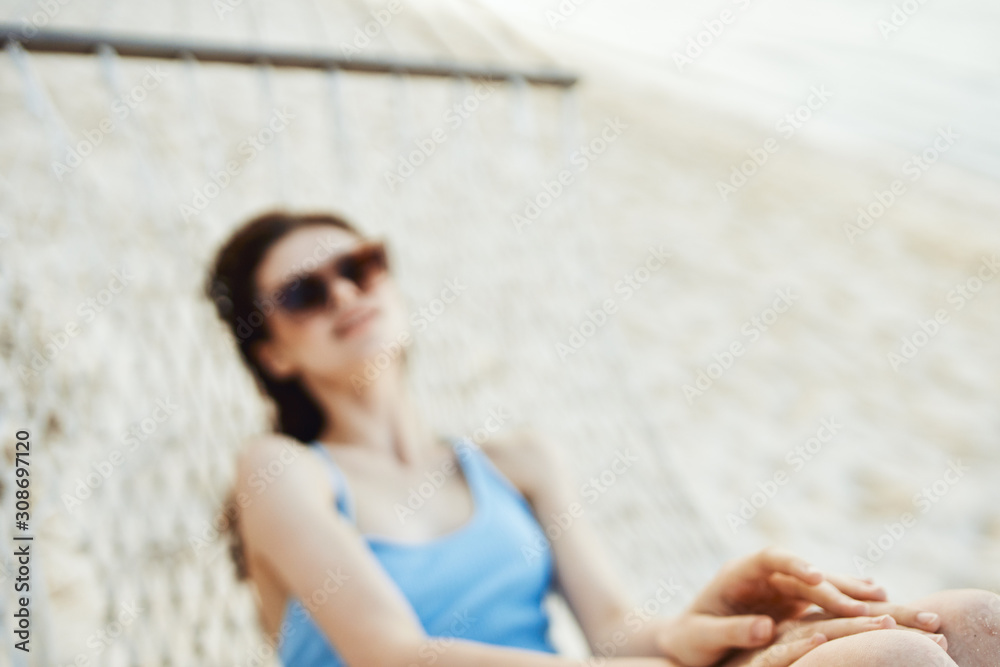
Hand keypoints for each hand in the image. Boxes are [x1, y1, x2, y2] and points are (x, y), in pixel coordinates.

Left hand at [652, 547, 944, 665]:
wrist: (690, 643)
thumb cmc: (690, 638)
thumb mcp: (702, 636)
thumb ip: (732, 630)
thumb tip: (766, 628)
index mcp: (739, 573)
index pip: (769, 558)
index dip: (794, 564)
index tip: (816, 577)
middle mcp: (765, 577)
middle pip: (805, 573)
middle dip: (836, 585)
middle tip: (869, 601)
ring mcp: (782, 589)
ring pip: (821, 586)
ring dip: (851, 592)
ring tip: (885, 599)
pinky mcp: (794, 605)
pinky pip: (825, 601)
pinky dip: (849, 601)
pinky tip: (880, 599)